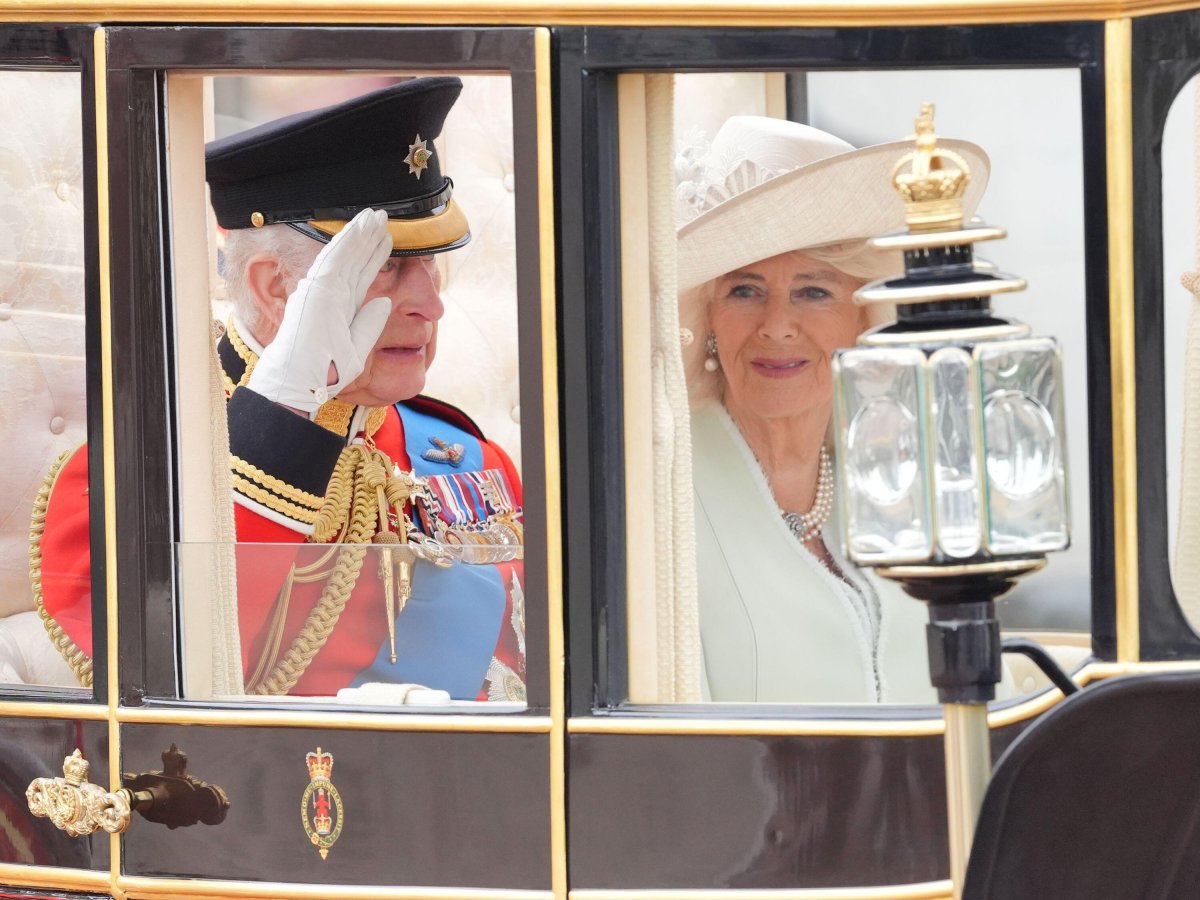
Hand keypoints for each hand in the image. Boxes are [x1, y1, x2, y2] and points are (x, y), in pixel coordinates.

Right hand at [248, 208, 393, 415]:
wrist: (300, 382)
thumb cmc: (324, 371)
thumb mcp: (356, 349)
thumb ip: (369, 325)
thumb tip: (385, 304)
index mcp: (339, 308)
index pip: (360, 276)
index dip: (373, 257)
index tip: (386, 240)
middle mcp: (330, 295)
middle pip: (354, 261)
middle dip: (368, 239)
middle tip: (381, 218)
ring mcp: (322, 291)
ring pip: (345, 255)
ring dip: (360, 234)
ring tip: (374, 216)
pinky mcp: (317, 289)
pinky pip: (335, 260)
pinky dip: (347, 242)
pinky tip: (359, 227)